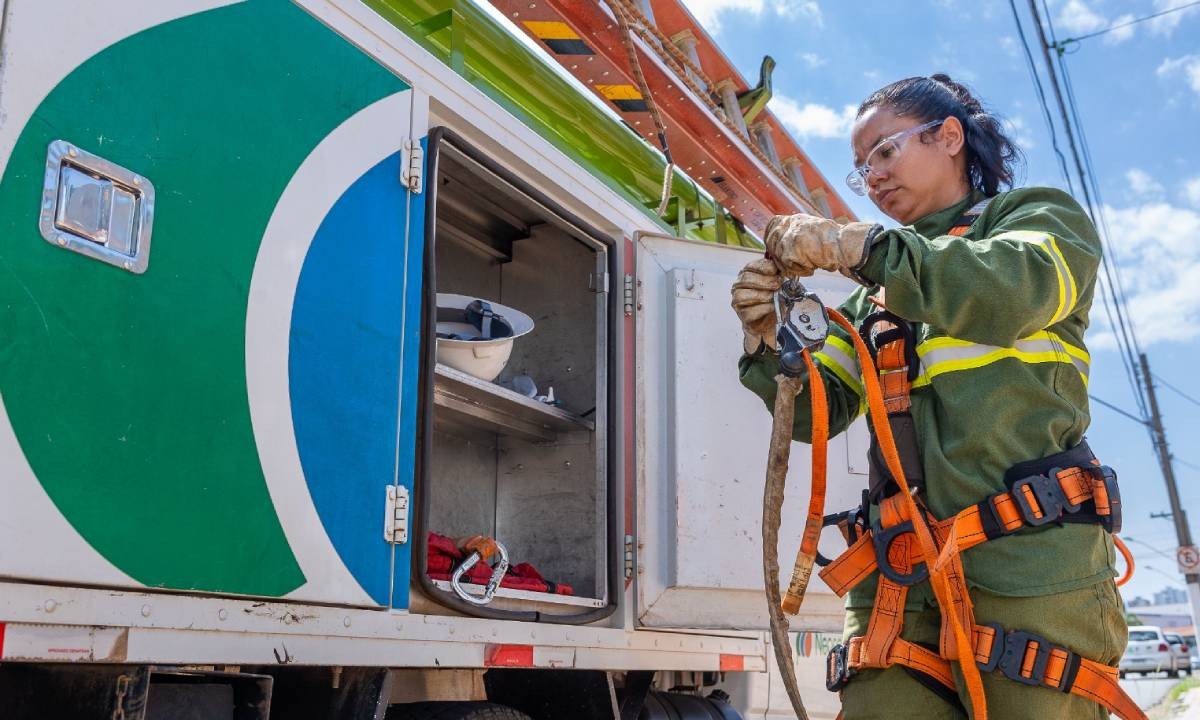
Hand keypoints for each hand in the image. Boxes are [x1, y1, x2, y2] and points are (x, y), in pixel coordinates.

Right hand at [731, 257, 780, 353]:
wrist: (769, 319)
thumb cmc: (771, 298)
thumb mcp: (776, 283)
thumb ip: (777, 274)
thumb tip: (783, 269)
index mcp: (746, 274)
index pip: (750, 266)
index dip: (763, 268)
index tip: (775, 271)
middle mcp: (739, 286)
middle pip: (746, 279)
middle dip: (764, 281)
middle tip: (777, 284)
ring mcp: (738, 301)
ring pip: (743, 295)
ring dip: (761, 295)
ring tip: (773, 296)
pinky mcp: (742, 315)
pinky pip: (749, 311)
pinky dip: (762, 308)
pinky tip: (772, 306)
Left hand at [765, 214, 881, 283]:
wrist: (843, 245)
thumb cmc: (834, 242)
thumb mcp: (812, 231)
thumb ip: (797, 235)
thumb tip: (782, 247)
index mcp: (795, 219)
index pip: (772, 224)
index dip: (771, 238)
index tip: (777, 249)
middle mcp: (790, 225)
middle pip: (771, 242)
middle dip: (781, 256)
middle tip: (796, 263)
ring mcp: (789, 236)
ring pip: (779, 257)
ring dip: (794, 265)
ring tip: (810, 264)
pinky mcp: (791, 250)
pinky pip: (788, 266)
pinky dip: (801, 270)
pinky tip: (813, 266)